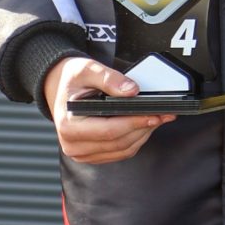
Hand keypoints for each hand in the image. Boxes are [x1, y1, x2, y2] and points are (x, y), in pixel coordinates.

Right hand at [44, 57, 174, 163]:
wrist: (61, 87)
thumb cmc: (72, 79)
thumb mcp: (87, 69)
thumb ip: (109, 78)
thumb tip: (131, 91)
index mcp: (68, 125)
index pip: (109, 131)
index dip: (134, 123)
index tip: (154, 114)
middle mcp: (73, 144)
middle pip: (118, 143)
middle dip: (144, 128)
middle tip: (164, 114)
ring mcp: (82, 153)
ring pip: (122, 150)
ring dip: (143, 135)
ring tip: (157, 118)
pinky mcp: (93, 155)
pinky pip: (120, 152)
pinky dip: (135, 140)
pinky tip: (144, 125)